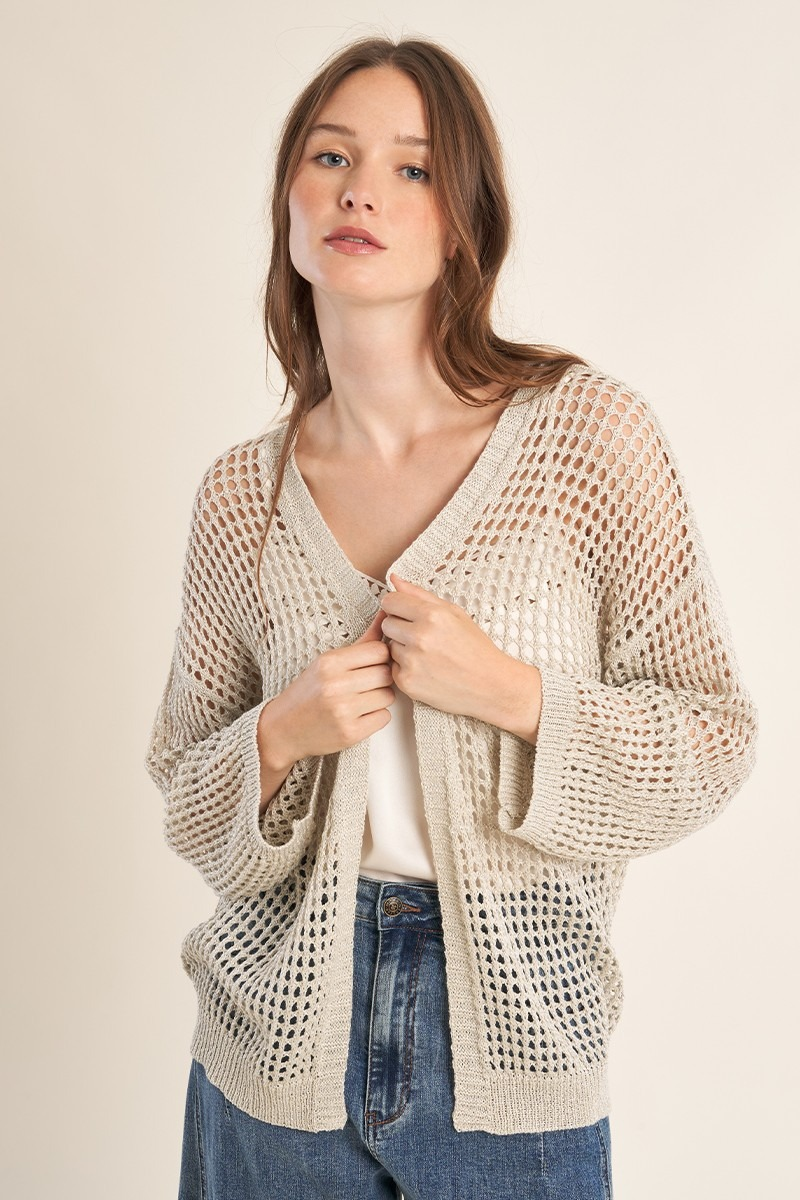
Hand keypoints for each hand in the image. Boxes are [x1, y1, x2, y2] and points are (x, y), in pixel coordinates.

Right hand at [259, 609, 394, 766]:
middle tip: (367, 683)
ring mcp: (343, 711)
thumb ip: (362, 642)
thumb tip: (386, 615)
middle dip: (381, 678)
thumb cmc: (307, 692)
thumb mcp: (328, 662)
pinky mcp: (351, 733)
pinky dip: (376, 717)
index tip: (371, 664)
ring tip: (361, 699)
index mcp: (329, 662)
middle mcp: (335, 685)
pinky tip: (359, 715)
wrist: (283, 728)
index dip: (381, 657)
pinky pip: (384, 717)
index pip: (379, 651)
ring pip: (388, 696)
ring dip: (380, 698)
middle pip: (386, 673)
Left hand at [379, 572, 526, 723]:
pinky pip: (393, 668)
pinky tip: (427, 670)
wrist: (490, 685)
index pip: (390, 601)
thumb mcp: (454, 613)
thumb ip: (419, 595)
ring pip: (389, 646)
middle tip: (423, 637)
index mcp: (432, 615)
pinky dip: (406, 669)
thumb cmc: (475, 648)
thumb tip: (393, 579)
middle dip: (400, 627)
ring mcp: (412, 661)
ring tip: (429, 655)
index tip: (406, 613)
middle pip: (386, 623)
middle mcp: (420, 637)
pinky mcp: (407, 682)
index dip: (397, 606)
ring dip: (403, 649)